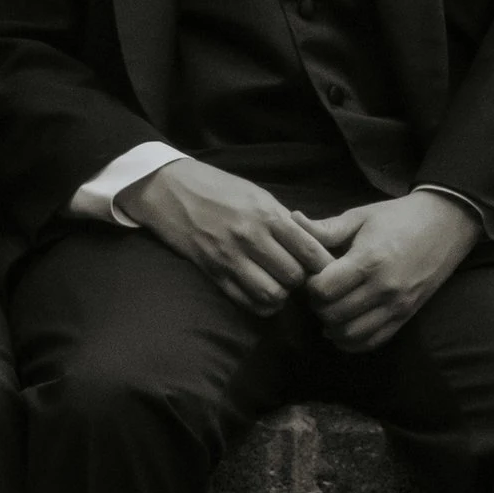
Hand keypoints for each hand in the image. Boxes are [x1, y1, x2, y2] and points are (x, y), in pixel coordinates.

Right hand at [123, 157, 331, 311]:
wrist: (170, 189)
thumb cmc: (218, 188)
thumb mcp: (257, 194)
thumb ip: (285, 220)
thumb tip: (313, 244)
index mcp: (267, 215)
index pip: (310, 251)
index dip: (323, 265)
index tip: (323, 267)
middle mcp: (251, 237)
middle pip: (294, 277)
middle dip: (301, 280)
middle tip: (298, 276)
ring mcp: (230, 258)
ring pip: (273, 295)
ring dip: (280, 295)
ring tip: (278, 285)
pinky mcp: (213, 272)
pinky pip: (246, 302)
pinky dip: (260, 304)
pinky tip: (261, 293)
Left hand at [302, 192, 479, 351]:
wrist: (446, 225)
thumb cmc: (399, 217)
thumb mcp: (361, 216)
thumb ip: (327, 228)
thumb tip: (292, 222)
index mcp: (369, 260)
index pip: (324, 290)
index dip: (310, 286)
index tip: (313, 276)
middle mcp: (384, 288)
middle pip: (333, 314)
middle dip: (318, 306)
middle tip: (319, 293)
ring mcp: (397, 306)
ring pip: (351, 334)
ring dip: (333, 326)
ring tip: (331, 309)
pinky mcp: (406, 316)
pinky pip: (373, 341)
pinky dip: (353, 341)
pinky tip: (343, 328)